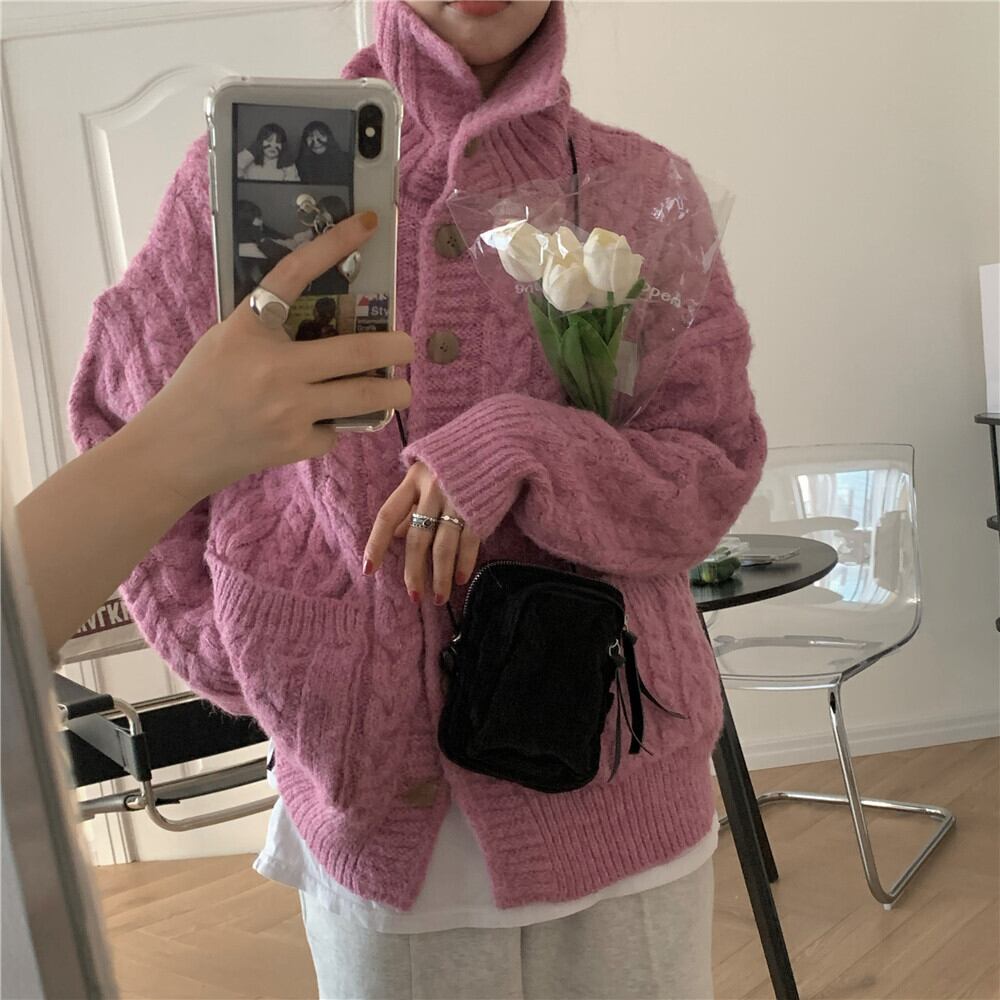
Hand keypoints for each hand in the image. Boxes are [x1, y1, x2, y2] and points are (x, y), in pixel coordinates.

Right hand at [131, 211, 412, 505]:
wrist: (175, 448)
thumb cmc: (202, 387)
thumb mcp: (228, 340)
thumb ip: (271, 328)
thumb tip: (332, 319)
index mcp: (250, 328)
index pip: (296, 273)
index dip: (335, 244)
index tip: (368, 224)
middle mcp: (274, 367)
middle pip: (358, 350)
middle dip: (397, 346)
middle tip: (408, 344)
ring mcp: (289, 409)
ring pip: (366, 396)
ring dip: (395, 392)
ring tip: (400, 388)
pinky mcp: (296, 443)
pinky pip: (336, 429)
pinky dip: (336, 425)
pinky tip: (320, 423)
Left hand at [364, 462, 480, 604]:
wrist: (497, 440)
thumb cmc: (455, 460)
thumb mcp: (426, 474)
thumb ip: (411, 503)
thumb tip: (395, 535)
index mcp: (413, 479)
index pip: (388, 515)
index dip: (376, 544)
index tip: (368, 570)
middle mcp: (433, 490)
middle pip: (417, 538)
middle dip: (414, 572)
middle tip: (414, 597)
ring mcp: (457, 500)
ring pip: (443, 546)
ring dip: (439, 576)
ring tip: (437, 597)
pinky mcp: (480, 508)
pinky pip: (469, 542)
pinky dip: (464, 563)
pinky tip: (459, 579)